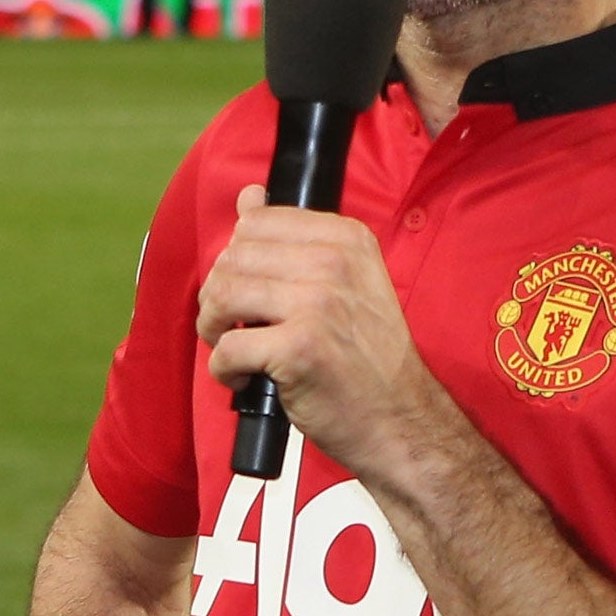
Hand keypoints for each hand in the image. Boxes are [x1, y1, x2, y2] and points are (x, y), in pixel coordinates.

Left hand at [197, 186, 443, 480]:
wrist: (400, 418)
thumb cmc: (367, 356)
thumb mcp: (345, 282)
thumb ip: (295, 240)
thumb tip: (248, 196)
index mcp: (347, 238)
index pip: (257, 222)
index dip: (240, 260)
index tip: (253, 293)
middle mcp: (334, 262)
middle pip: (233, 257)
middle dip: (220, 296)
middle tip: (236, 327)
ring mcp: (317, 304)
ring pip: (222, 295)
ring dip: (215, 328)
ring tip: (235, 348)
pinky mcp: (299, 348)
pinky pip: (227, 347)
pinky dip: (223, 369)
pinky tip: (245, 378)